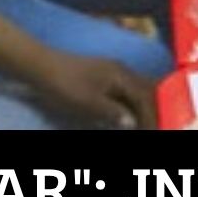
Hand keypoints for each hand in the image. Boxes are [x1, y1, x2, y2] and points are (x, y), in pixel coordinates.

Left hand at [37, 50, 156, 128]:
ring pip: (136, 90)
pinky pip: (125, 90)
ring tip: (144, 122)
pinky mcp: (103, 75)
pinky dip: (131, 103)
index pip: (144, 97)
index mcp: (121, 75)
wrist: (41, 66)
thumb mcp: (88, 103)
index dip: (151, 116)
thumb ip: (113, 113)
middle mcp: (121, 70)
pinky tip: (128, 113)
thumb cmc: (65, 84)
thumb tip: (133, 123)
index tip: (155, 130)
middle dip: (152, 109)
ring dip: (142, 106)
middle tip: (154, 126)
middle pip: (145, 90)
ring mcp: (112, 71)